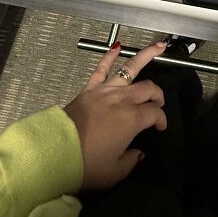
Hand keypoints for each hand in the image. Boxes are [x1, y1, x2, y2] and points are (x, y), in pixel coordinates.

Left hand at [64, 40, 166, 189]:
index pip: (154, 113)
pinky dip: (109, 55)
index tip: (160, 128)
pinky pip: (101, 68)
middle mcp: (121, 100)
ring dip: (146, 56)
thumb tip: (138, 153)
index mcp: (132, 119)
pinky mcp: (88, 89)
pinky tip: (117, 45)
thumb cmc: (87, 164)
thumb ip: (131, 160)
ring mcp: (104, 91)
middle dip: (157, 95)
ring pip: (129, 69)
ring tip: (159, 46)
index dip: (161, 120)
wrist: (56, 153)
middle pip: (147, 89)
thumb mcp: (115, 171)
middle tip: (158, 103)